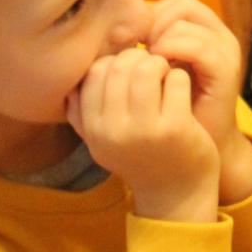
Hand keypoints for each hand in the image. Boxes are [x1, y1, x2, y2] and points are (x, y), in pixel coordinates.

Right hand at [68, 48, 217, 222]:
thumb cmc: (140, 158)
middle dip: (137, 58)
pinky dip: (179, 76)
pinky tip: (179, 88)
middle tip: (150, 67)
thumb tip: (71, 82)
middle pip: (119, 68)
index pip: (93, 74)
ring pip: (146, 69)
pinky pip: (175, 79)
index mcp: (94, 131)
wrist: (176, 193)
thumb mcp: (102, 143)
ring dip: (158, 64)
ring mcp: (145, 130)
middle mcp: (114, 132)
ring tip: (164, 73)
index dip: (112, 62)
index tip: (127, 70)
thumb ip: (82, 115)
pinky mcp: (176, 128)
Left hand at [147, 0, 251, 203]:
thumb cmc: (165, 117)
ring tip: (145, 62)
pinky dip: (173, 52)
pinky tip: (158, 70)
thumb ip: (140, 51)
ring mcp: (225, 50)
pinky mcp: (226, 70)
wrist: (192, 158)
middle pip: (181, 3)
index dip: (148, 16)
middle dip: (152, 23)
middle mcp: (218, 35)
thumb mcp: (151, 76)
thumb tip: (108, 28)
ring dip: (158, 38)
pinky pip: (197, 47)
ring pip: (185, 22)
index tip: (129, 41)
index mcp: (203, 31)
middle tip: (135, 49)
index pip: (174, 1)